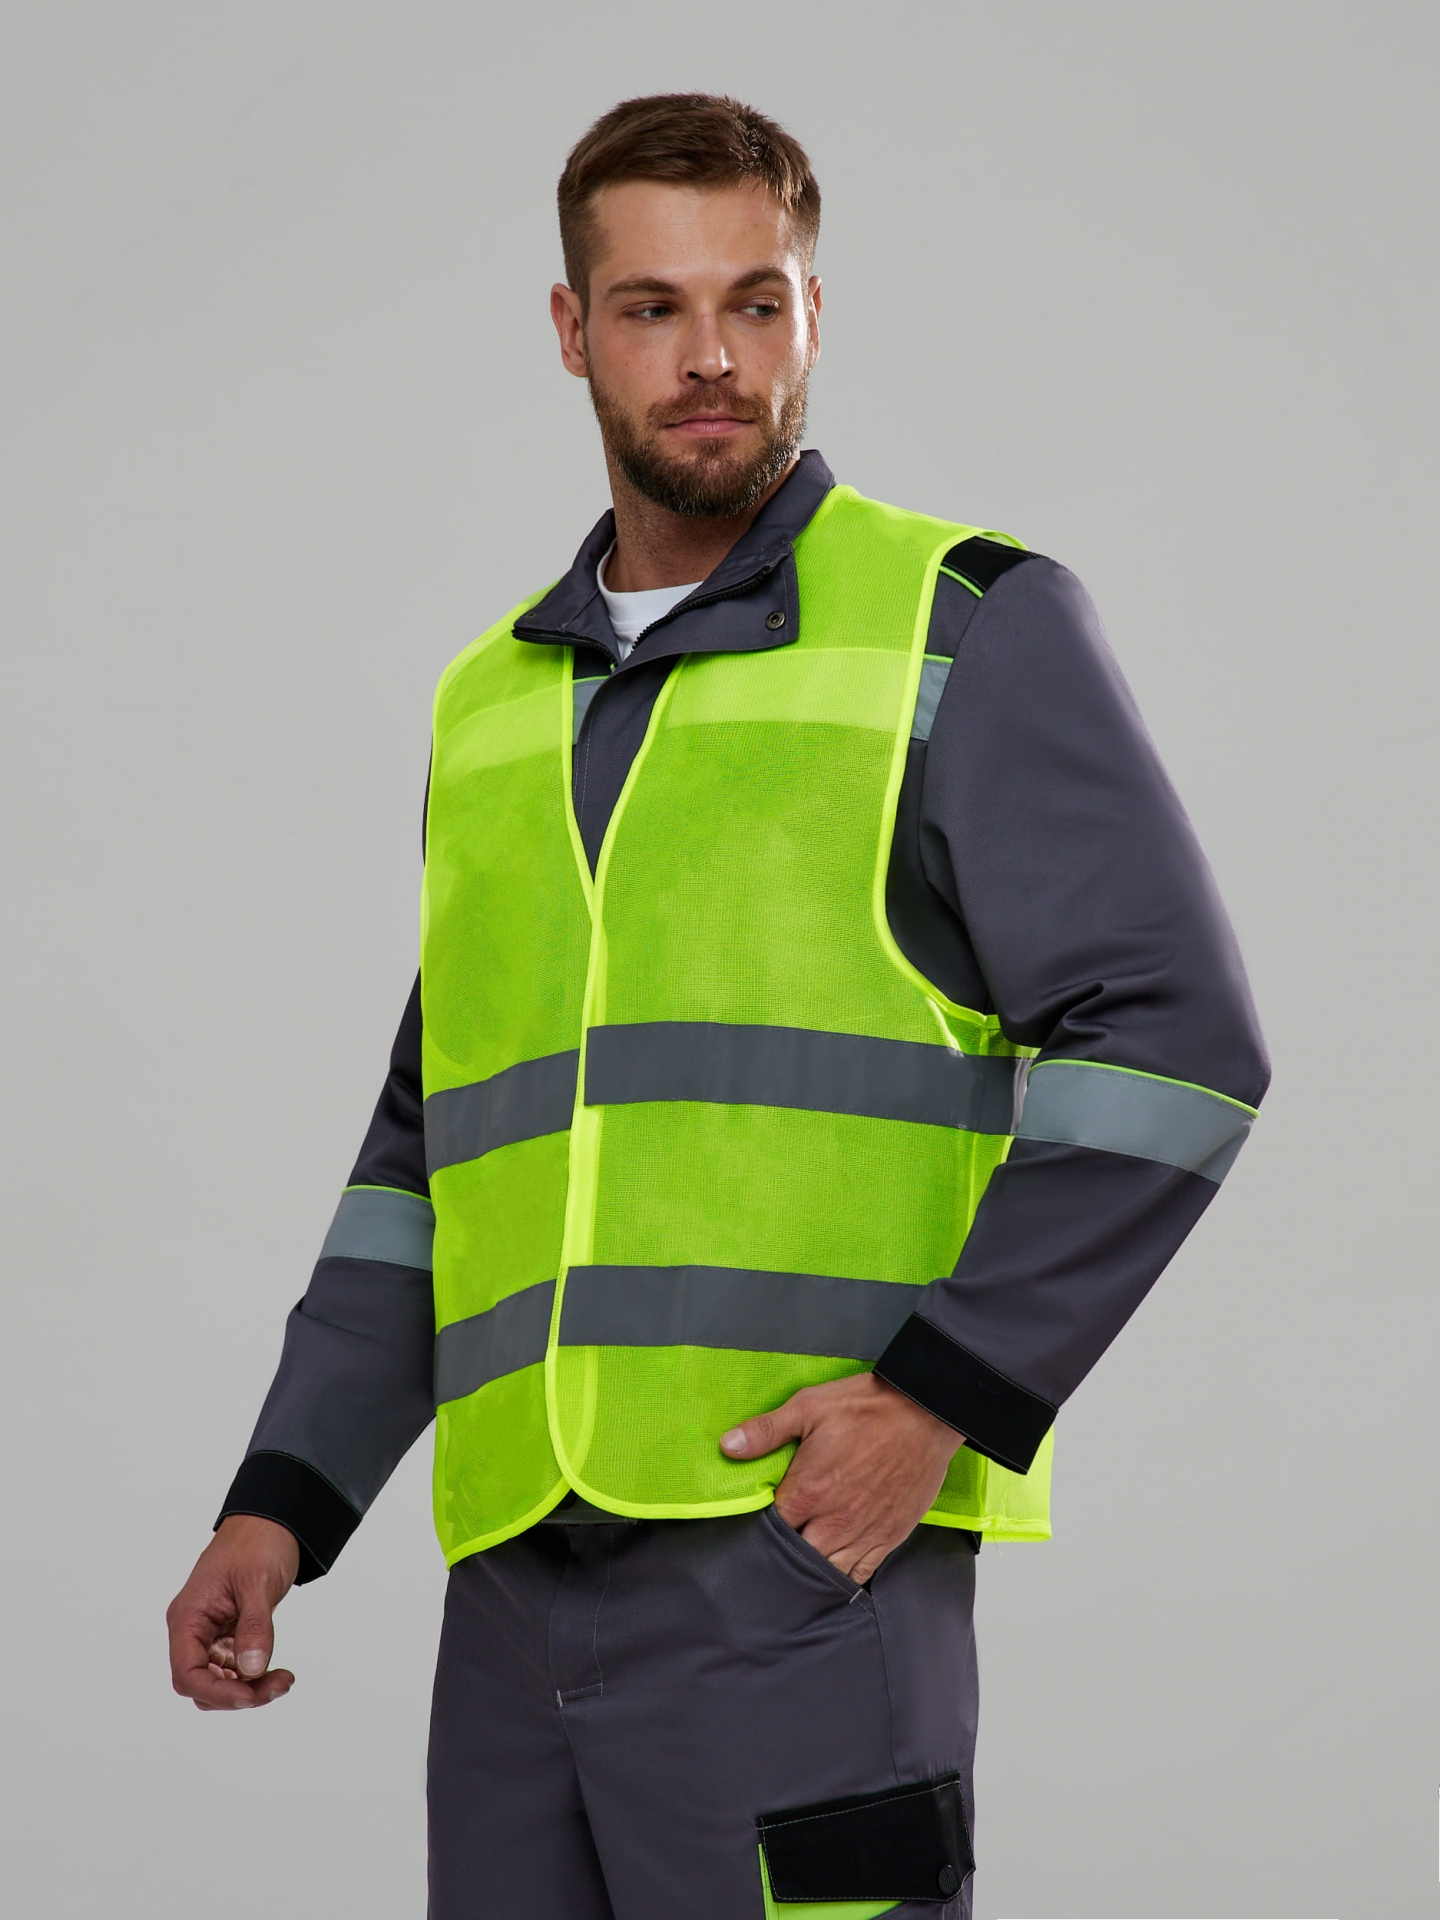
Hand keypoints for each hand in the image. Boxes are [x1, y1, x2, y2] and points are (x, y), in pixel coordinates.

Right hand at [167, 1515, 300, 1709]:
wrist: (271, 1521)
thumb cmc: (257, 1543)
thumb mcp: (257, 1582)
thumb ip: (255, 1626)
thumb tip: (252, 1669)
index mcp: (188, 1617)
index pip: (187, 1673)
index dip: (216, 1692)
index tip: (250, 1695)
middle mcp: (192, 1630)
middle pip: (201, 1684)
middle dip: (237, 1694)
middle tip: (278, 1685)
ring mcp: (209, 1634)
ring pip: (218, 1680)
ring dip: (248, 1688)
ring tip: (282, 1680)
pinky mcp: (226, 1634)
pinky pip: (232, 1668)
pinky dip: (252, 1675)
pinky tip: (275, 1671)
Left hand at [720, 1372, 964, 1583]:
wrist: (925, 1412)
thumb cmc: (868, 1407)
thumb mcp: (809, 1406)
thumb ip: (766, 1431)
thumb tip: (728, 1446)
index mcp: (809, 1491)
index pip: (772, 1529)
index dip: (762, 1529)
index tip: (758, 1522)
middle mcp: (834, 1520)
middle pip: (797, 1557)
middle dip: (785, 1554)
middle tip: (778, 1546)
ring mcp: (864, 1532)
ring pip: (827, 1571)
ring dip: (812, 1568)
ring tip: (803, 1560)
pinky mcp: (889, 1537)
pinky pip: (861, 1573)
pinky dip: (845, 1577)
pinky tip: (834, 1571)